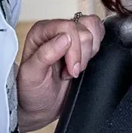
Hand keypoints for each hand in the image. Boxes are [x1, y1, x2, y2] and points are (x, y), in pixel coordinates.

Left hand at [17, 15, 104, 132]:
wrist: (42, 105)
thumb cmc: (32, 91)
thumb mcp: (32, 76)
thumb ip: (45, 55)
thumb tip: (65, 37)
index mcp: (40, 32)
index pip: (68, 27)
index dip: (75, 49)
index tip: (71, 70)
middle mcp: (56, 29)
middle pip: (83, 29)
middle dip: (81, 55)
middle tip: (70, 72)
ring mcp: (71, 34)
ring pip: (94, 27)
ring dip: (89, 52)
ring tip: (75, 68)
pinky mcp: (84, 41)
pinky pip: (99, 32)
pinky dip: (96, 48)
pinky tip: (84, 62)